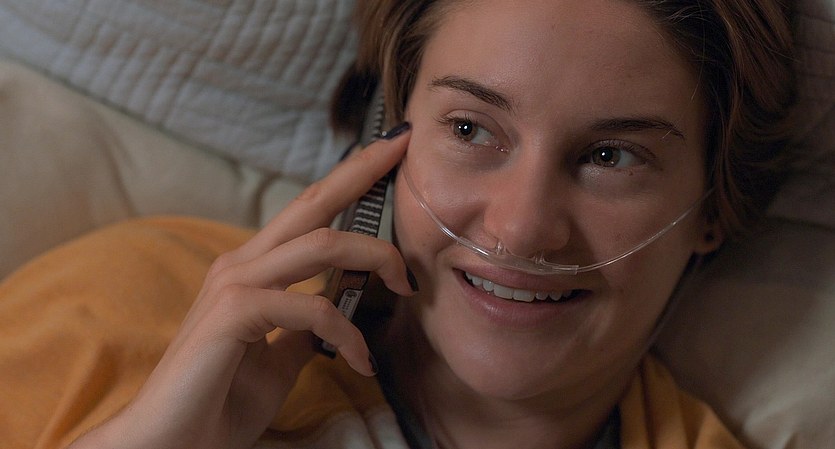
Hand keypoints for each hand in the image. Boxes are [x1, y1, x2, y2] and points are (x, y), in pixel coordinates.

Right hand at [69, 124, 413, 448]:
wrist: (170, 442)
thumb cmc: (219, 400)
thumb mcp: (280, 358)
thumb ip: (304, 327)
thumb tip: (334, 309)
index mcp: (252, 268)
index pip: (308, 211)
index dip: (347, 179)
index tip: (387, 154)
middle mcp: (242, 263)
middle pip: (313, 202)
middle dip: (362, 169)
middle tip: (404, 144)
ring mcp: (234, 283)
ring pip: (323, 245)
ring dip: (376, 258)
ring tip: (406, 286)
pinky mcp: (233, 312)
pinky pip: (312, 309)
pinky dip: (347, 333)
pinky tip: (360, 361)